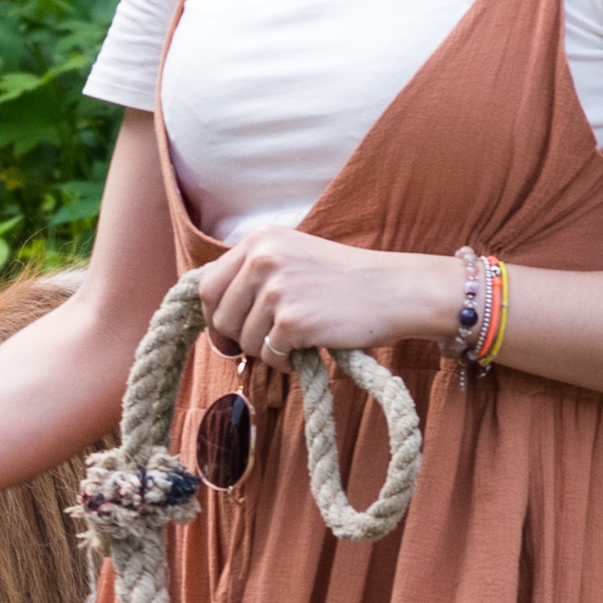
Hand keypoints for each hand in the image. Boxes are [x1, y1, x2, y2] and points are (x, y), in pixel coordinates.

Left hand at [195, 220, 456, 370]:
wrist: (394, 290)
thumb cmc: (347, 280)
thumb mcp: (294, 256)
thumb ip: (255, 274)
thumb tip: (214, 312)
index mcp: (260, 240)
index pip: (207, 284)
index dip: (215, 314)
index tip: (228, 332)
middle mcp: (262, 259)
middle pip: (219, 316)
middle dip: (237, 338)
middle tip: (266, 343)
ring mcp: (276, 290)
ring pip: (243, 340)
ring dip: (266, 350)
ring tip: (298, 340)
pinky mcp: (291, 321)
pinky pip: (269, 355)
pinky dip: (286, 362)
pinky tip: (309, 349)